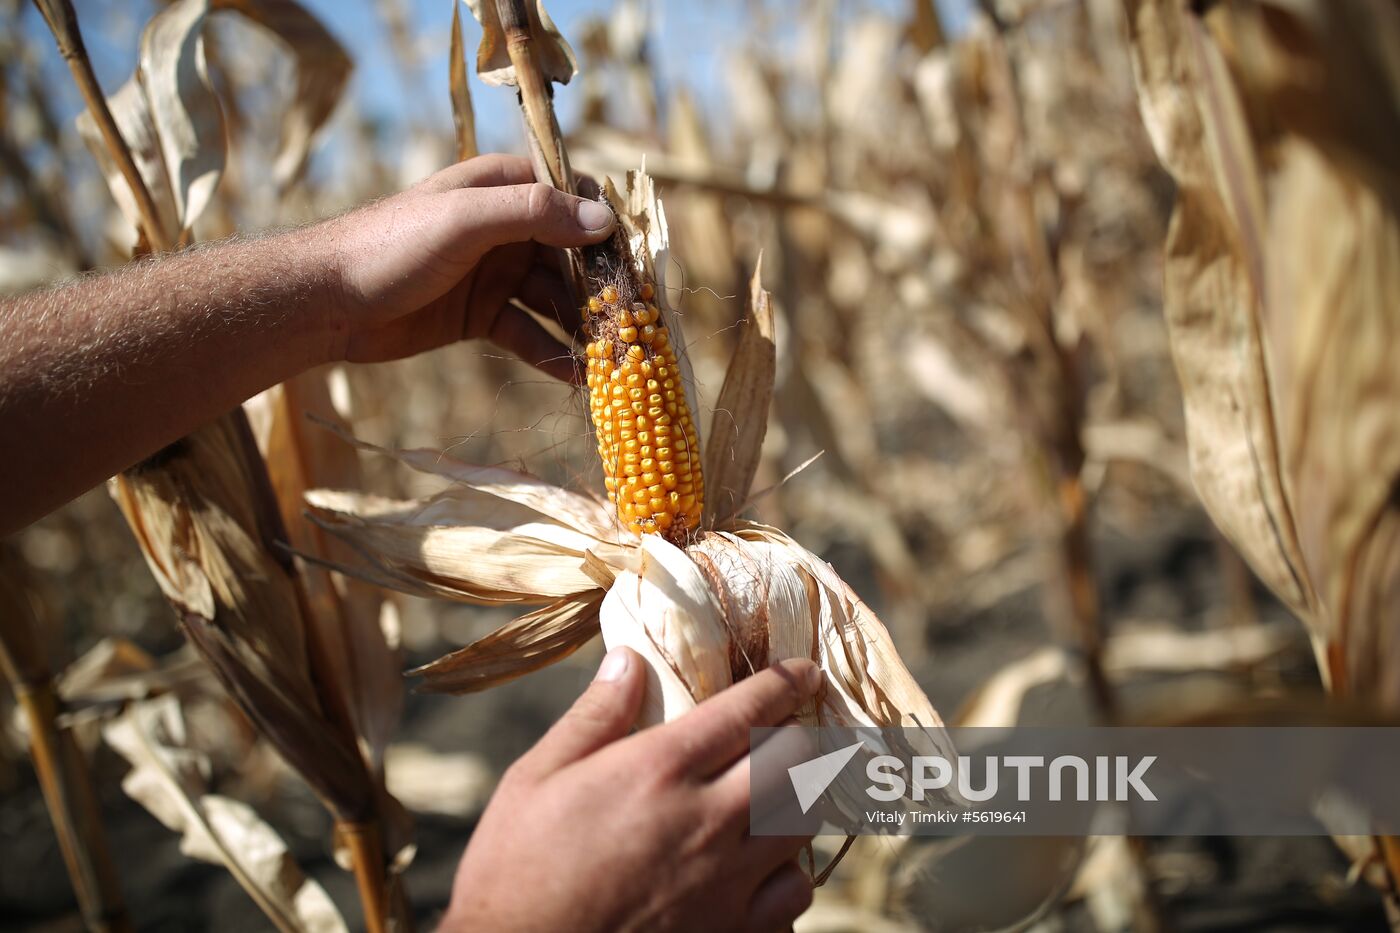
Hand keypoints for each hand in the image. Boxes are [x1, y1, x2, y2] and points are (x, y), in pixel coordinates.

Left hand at [323, 154, 614, 377]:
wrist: (325, 302)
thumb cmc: (390, 245)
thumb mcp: (465, 220)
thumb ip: (534, 214)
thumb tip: (603, 219)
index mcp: (501, 187)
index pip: (572, 194)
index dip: (606, 223)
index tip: (634, 259)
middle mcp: (505, 228)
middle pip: (571, 253)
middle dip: (601, 285)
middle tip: (634, 320)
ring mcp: (494, 274)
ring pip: (554, 298)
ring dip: (583, 325)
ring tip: (614, 356)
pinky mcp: (480, 316)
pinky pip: (528, 333)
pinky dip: (552, 353)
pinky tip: (578, 378)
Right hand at [442, 648, 821, 932]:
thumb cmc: (516, 870)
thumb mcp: (535, 778)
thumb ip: (594, 716)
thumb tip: (630, 658)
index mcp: (658, 769)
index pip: (748, 709)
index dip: (787, 681)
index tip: (804, 672)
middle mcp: (705, 819)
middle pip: (794, 760)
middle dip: (794, 737)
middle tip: (782, 734)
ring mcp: (726, 881)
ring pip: (803, 823)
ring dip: (795, 800)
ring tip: (774, 794)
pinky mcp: (734, 932)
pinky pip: (795, 893)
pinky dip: (789, 872)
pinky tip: (763, 866)